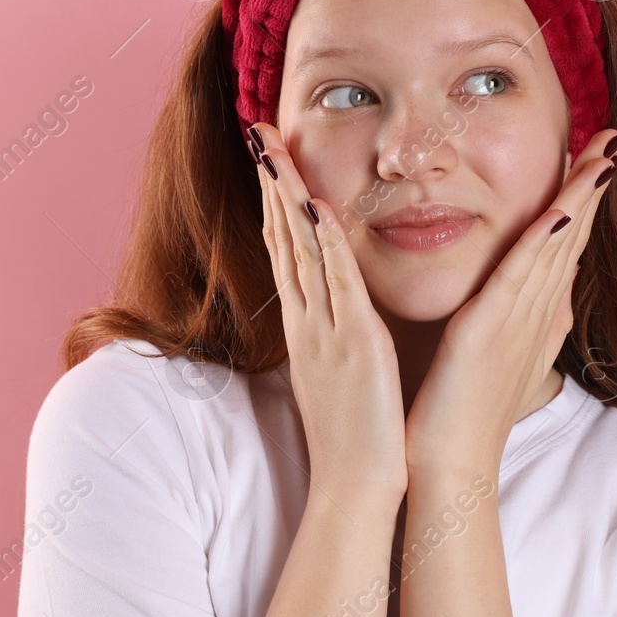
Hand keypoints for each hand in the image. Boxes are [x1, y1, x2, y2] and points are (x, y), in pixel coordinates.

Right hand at [249, 122, 409, 510]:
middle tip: (258, 129)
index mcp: (308, 326)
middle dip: (270, 182)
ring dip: (288, 197)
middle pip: (282, 238)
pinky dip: (324, 244)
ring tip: (275, 148)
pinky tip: (317, 207)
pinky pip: (336, 285)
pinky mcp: (355, 345)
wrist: (358, 488)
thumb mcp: (340, 373)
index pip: (286, 249)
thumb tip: (338, 309)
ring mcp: (326, 330)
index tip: (269, 155)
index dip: (275, 199)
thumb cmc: (355, 435)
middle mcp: (308, 321)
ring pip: (301, 251)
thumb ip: (337, 335)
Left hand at [403, 128, 616, 479]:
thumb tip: (557, 291)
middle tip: (613, 141)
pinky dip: (542, 242)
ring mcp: (520, 321)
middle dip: (592, 187)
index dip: (583, 201)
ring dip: (579, 199)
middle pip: (572, 237)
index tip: (598, 159)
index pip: (566, 246)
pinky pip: (521, 276)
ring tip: (600, 155)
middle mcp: (538, 314)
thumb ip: (530, 321)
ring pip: (556, 246)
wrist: (453, 464)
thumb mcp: (506, 358)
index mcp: (537, 316)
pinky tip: (559, 211)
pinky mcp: (491, 329)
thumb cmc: (467, 414)